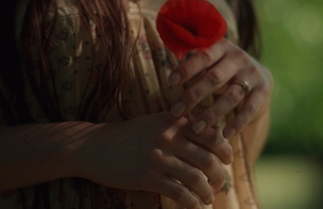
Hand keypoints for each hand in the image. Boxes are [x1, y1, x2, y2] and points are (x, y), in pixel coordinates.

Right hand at [75, 112, 231, 208]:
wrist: (95, 145)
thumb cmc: (130, 135)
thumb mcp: (156, 122)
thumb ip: (180, 127)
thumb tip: (209, 140)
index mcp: (174, 122)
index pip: (213, 136)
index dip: (225, 152)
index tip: (227, 162)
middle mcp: (169, 137)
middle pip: (208, 159)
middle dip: (220, 175)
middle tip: (220, 183)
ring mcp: (158, 157)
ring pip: (196, 178)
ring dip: (208, 192)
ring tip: (209, 198)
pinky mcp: (147, 177)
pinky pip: (179, 193)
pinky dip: (192, 202)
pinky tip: (194, 206)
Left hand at [168, 38, 272, 137]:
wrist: (258, 72)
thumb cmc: (221, 66)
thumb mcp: (211, 58)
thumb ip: (193, 60)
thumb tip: (170, 70)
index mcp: (222, 46)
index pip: (203, 56)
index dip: (187, 69)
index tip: (170, 82)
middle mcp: (238, 57)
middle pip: (214, 78)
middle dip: (193, 96)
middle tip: (176, 111)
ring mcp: (253, 73)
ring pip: (231, 96)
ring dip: (212, 113)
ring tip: (195, 128)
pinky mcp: (263, 90)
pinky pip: (250, 108)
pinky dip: (238, 122)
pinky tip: (225, 134)